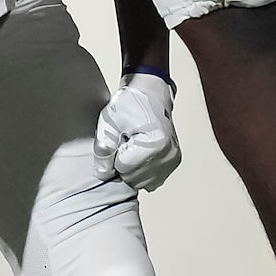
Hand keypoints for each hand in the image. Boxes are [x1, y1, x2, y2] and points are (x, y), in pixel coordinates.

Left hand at [93, 70, 180, 192]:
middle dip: (122, 162)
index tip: (119, 138)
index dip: (114, 154)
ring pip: (140, 182)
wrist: (151, 93)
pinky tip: (140, 152)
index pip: (123, 168)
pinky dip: (141, 171)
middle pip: (132, 177)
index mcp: (156, 143)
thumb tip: (102, 173)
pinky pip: (150, 181)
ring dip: (132, 168)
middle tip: (125, 140)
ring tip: (133, 144)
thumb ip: (104, 147)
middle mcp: (169, 155)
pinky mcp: (173, 163)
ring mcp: (173, 160)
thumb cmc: (131, 102)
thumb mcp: (110, 119)